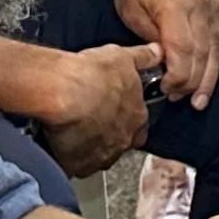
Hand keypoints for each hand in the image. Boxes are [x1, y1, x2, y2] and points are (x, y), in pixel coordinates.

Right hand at [35, 43, 160, 175]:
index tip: (114, 111)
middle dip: (110, 136)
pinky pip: (77, 166)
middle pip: (120, 144)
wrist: (62, 93)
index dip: (127, 119)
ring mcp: (102, 156)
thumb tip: (156, 52)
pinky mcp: (79, 165)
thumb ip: (142, 57)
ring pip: (99, 157)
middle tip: (92, 122)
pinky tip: (62, 144)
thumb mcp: (122, 57)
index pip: (140, 126)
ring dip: (90, 148)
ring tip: (75, 132)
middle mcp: (123, 141)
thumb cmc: (91, 75)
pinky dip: (71, 158)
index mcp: (136, 117)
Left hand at [113, 0, 218, 109]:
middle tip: (178, 100)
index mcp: (174, 8)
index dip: (178, 77)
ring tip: (201, 101)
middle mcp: (199, 9)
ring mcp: (212, 8)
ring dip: (210, 79)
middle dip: (191, 83)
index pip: (183, 52)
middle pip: (202, 56)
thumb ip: (149, 38)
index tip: (167, 89)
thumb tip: (163, 64)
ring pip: (217, 51)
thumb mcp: (130, 11)